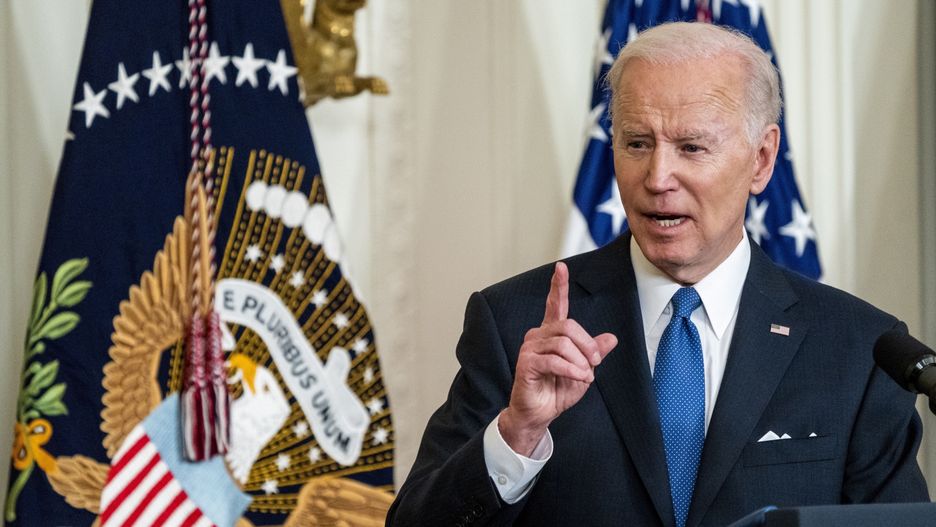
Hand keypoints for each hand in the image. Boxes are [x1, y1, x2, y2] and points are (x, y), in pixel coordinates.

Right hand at [499, 262, 617, 455]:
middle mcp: (538, 336)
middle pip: (568, 326)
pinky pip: (554, 360)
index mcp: (551, 334)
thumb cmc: (557, 391)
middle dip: (588, 345)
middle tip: (595, 364)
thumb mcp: (583, 370)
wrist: (539, 414)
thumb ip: (594, 353)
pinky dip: (572, 370)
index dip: (558, 286)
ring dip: (580, 362)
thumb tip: (611, 338)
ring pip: (563, 343)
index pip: (555, 305)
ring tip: (584, 376)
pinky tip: (580, 378)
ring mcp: (530, 348)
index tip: (561, 267)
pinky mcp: (526, 363)